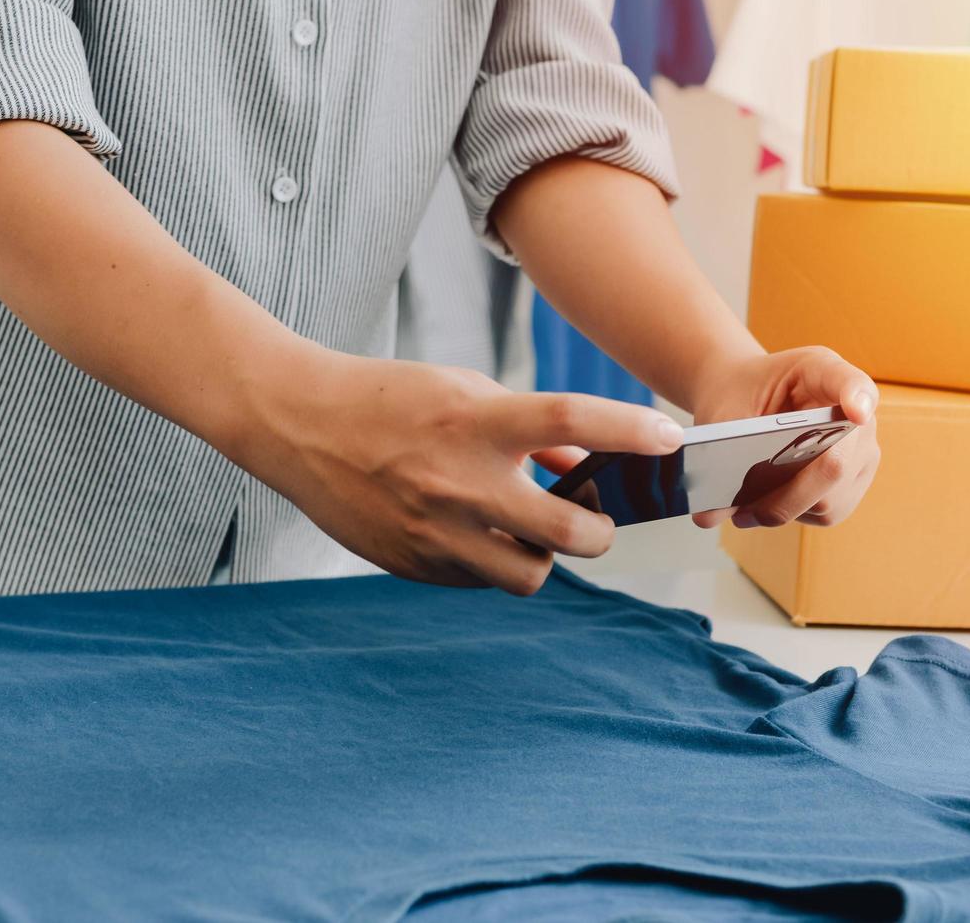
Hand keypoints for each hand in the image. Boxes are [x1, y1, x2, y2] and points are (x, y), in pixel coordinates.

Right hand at [245, 352, 682, 595]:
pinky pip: (480, 580)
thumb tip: (579, 462)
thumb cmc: (389, 399)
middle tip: (595, 521)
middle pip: (569, 532)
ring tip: (529, 532)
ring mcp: (437, 531)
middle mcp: (461, 481)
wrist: (299, 427)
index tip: (669, 439)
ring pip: (529, 575)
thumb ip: (526, 429)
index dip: (628, 432)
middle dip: (599, 532)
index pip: (570, 421)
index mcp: (476, 421)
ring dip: (544, 557)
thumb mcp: (463, 390)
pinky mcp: (416, 564)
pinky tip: (471, 533)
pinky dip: (490, 561)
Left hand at [688, 346, 880, 529]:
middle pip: (836, 464)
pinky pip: (829, 511)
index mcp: (823, 372)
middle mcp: (855, 413)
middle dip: (787, 496)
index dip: (857, 398)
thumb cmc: (739, 393)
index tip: (855, 411)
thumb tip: (708, 515)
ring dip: (785, 511)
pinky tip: (765, 506)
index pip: (853, 383)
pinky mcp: (854, 481)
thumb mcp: (726, 409)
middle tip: (743, 511)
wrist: (744, 394)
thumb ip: (718, 452)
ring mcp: (861, 450)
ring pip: (832, 499)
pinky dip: (794, 514)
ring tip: (744, 510)